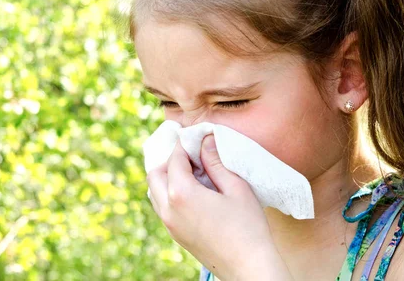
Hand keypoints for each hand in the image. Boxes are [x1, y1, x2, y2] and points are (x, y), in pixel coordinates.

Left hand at [147, 135, 291, 279]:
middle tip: (193, 155)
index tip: (196, 136)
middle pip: (155, 174)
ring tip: (195, 173)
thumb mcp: (236, 187)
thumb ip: (216, 162)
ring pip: (155, 193)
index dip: (185, 144)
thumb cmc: (247, 227)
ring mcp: (170, 225)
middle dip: (170, 160)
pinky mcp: (176, 236)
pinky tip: (196, 192)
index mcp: (181, 194)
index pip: (174, 159)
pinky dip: (171, 194)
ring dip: (168, 177)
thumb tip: (205, 141)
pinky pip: (163, 207)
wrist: (248, 268)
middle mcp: (169, 210)